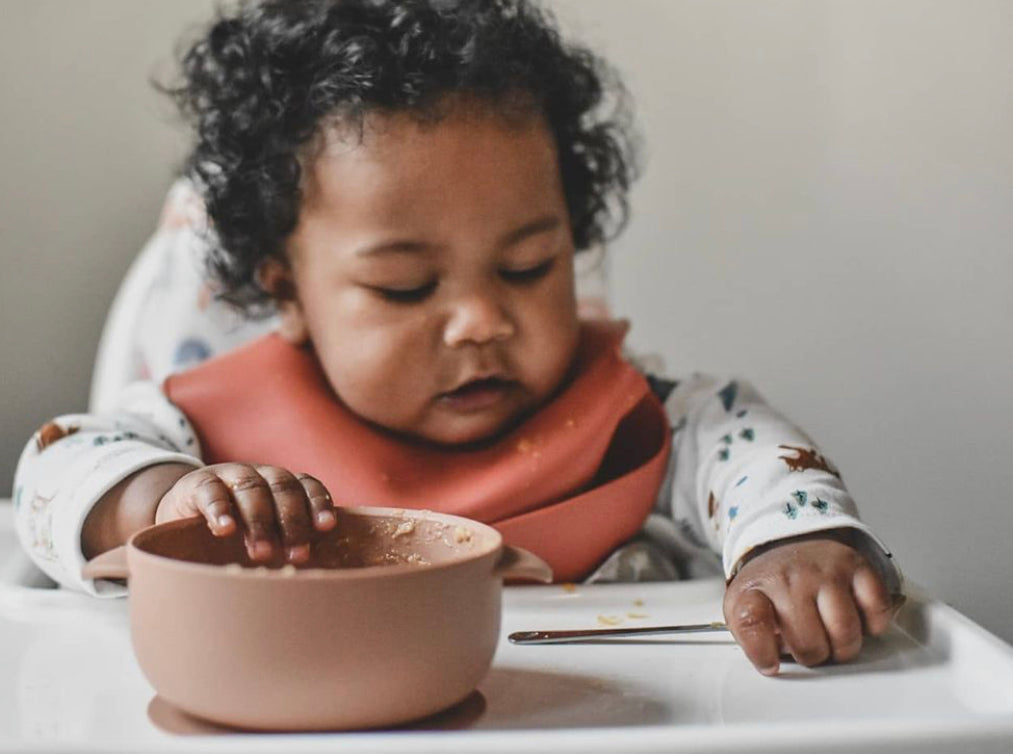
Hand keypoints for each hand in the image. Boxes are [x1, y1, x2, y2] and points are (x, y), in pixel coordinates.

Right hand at [154, 463, 336, 563]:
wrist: (181, 512)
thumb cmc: (234, 530)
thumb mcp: (264, 533)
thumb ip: (287, 543)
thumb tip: (314, 580)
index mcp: (281, 484)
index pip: (306, 485)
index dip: (318, 503)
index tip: (327, 526)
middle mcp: (260, 475)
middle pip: (283, 489)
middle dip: (292, 522)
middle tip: (297, 555)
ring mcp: (229, 476)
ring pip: (251, 490)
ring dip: (260, 521)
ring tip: (262, 553)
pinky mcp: (197, 484)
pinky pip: (211, 492)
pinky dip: (219, 510)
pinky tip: (225, 530)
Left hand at [723, 529, 896, 675]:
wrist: (790, 543)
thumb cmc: (771, 584)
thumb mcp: (742, 606)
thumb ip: (749, 637)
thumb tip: (769, 665)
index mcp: (754, 590)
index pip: (751, 622)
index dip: (762, 652)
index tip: (770, 664)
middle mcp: (790, 578)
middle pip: (809, 644)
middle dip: (812, 656)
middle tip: (809, 645)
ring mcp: (825, 571)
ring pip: (845, 633)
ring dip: (843, 647)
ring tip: (831, 637)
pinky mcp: (857, 566)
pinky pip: (877, 610)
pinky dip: (872, 624)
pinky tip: (855, 617)